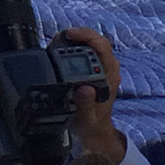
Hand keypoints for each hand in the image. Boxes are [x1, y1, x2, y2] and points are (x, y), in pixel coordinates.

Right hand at [58, 27, 125, 162]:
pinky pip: (85, 50)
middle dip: (77, 34)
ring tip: (55, 43)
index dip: (87, 37)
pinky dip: (72, 46)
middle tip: (58, 38)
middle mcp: (108, 68)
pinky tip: (59, 49)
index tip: (69, 36)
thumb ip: (86, 106)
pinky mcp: (94, 69)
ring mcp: (102, 68)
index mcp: (110, 77)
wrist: (94, 130)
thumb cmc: (92, 124)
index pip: (103, 47)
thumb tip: (85, 89)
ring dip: (74, 39)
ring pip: (91, 43)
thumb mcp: (87, 119)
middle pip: (96, 40)